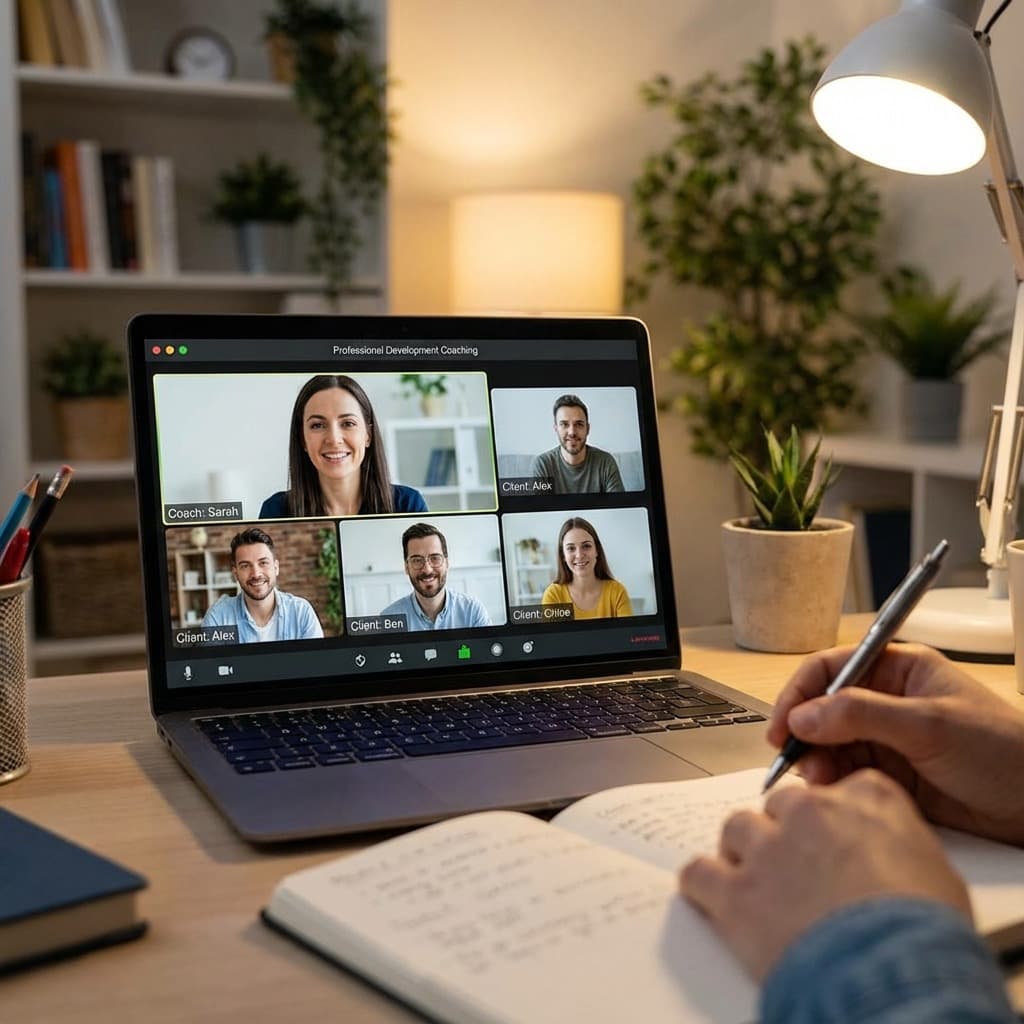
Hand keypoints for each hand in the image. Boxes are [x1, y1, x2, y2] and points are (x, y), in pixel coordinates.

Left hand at [680, 770, 971, 981]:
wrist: (893, 973)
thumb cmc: (925, 930)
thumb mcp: (936, 871)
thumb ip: (899, 843)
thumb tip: (888, 855)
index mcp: (865, 799)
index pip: (838, 786)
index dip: (832, 816)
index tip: (831, 834)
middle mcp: (810, 811)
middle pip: (781, 804)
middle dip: (786, 833)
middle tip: (797, 868)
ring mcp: (767, 847)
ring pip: (736, 828)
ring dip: (743, 853)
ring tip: (757, 884)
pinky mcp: (735, 891)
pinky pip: (698, 872)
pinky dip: (701, 886)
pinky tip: (710, 897)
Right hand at [767, 643, 1023, 845]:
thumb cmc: (1005, 752)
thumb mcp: (929, 725)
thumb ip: (861, 715)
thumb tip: (804, 716)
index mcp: (899, 671)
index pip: (831, 669)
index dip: (801, 693)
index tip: (783, 724)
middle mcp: (888, 701)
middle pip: (824, 708)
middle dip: (806, 733)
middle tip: (796, 759)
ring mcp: (889, 740)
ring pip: (831, 744)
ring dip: (818, 760)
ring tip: (820, 780)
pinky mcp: (893, 777)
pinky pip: (848, 774)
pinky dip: (835, 783)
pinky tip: (836, 792)